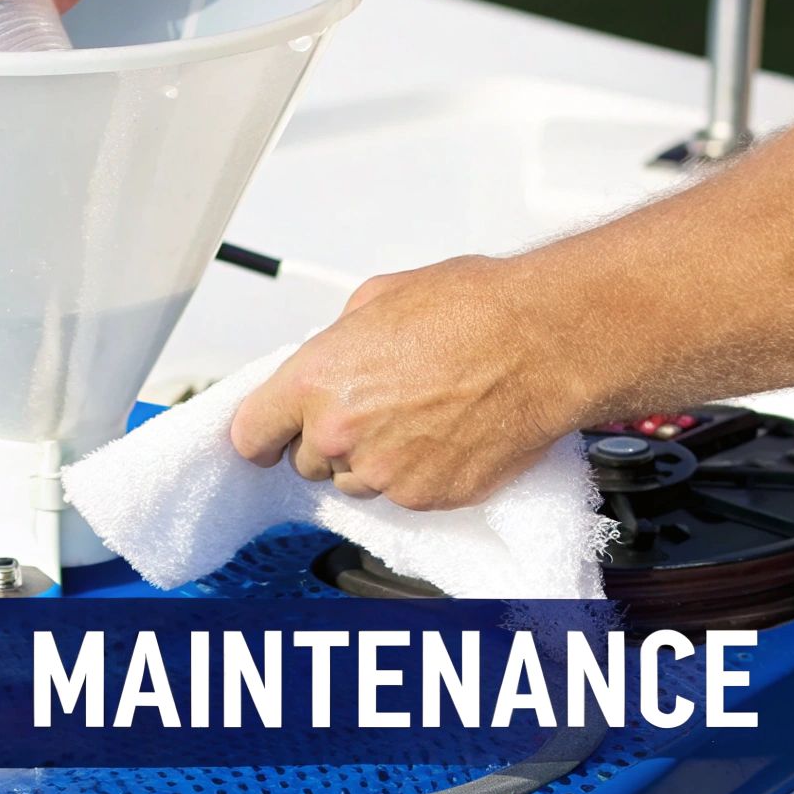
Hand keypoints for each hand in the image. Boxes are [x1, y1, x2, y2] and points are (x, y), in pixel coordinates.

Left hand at [230, 256, 587, 510]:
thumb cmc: (474, 311)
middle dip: (331, 439)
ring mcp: (383, 473)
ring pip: (355, 483)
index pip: (251, 433)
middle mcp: (340, 434)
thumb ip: (338, 340)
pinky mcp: (426, 497)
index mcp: (316, 381)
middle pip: (307, 462)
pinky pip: (403, 496)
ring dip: (374, 460)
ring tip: (419, 417)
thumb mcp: (380, 296)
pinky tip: (445, 435)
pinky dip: (418, 474)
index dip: (261, 434)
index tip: (268, 437)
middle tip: (376, 406)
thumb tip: (333, 355)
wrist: (542, 343)